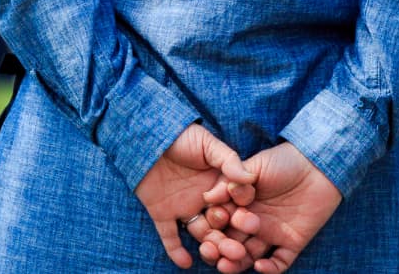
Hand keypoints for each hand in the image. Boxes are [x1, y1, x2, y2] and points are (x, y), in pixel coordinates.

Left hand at [136, 124, 255, 270]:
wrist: (147, 136)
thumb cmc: (181, 136)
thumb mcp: (207, 144)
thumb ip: (227, 159)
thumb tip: (249, 178)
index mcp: (218, 184)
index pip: (234, 204)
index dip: (242, 215)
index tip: (251, 224)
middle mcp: (204, 200)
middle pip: (221, 224)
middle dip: (230, 239)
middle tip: (237, 251)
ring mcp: (184, 208)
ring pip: (200, 233)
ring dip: (208, 247)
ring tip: (215, 257)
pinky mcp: (163, 214)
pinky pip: (170, 237)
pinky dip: (176, 251)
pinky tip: (185, 262)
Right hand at [212, 142, 341, 273]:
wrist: (318, 165)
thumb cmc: (284, 161)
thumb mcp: (256, 167)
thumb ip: (233, 180)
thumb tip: (207, 196)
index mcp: (240, 204)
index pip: (221, 220)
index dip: (212, 226)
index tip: (209, 227)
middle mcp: (252, 222)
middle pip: (231, 240)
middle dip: (220, 248)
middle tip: (213, 252)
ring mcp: (271, 234)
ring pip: (250, 255)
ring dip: (237, 263)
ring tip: (226, 266)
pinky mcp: (291, 243)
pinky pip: (279, 262)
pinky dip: (269, 268)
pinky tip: (260, 266)